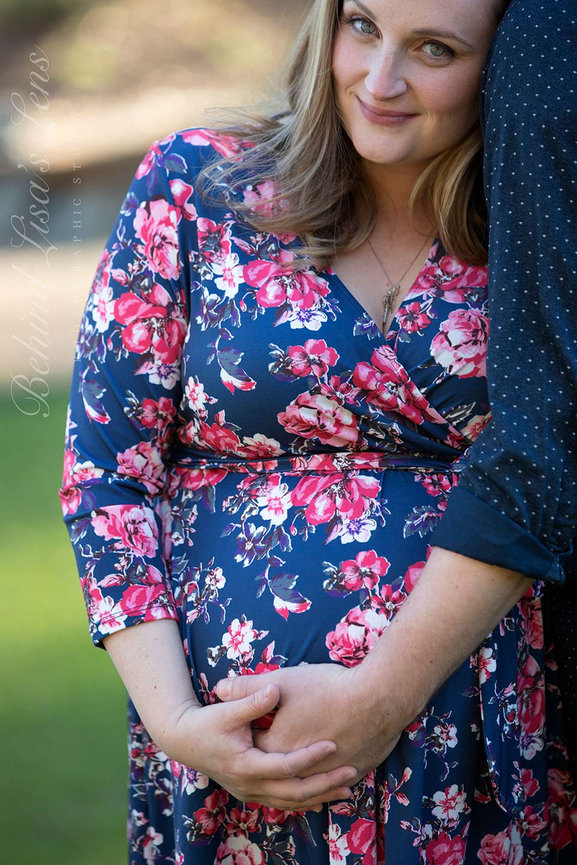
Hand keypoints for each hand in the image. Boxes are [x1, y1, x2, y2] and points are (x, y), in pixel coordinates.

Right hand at [157, 684, 357, 810]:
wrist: (184, 741)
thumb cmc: (206, 722)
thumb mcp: (228, 710)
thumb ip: (252, 700)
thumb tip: (273, 687)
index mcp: (246, 765)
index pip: (286, 765)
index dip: (310, 756)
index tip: (333, 744)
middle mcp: (250, 785)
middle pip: (294, 792)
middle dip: (325, 784)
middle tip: (351, 774)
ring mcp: (251, 792)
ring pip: (291, 802)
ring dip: (319, 796)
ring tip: (347, 790)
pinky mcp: (252, 792)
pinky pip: (283, 802)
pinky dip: (304, 800)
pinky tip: (322, 797)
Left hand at [215, 664, 402, 784]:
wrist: (379, 697)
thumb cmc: (328, 688)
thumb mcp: (283, 681)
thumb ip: (249, 688)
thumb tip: (219, 688)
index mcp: (279, 749)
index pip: (256, 750)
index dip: (252, 737)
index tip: (249, 728)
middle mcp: (301, 769)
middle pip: (280, 771)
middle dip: (271, 761)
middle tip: (264, 752)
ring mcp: (328, 773)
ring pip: (308, 783)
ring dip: (300, 778)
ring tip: (293, 770)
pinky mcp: (354, 771)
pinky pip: (335, 780)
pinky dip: (328, 779)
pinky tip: (330, 772)